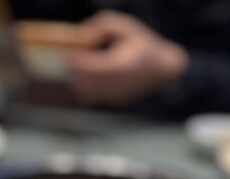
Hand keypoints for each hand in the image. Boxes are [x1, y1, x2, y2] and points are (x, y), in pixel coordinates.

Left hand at [67, 11, 188, 105]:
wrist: (162, 69)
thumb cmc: (143, 45)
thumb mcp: (125, 26)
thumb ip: (102, 25)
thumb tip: (84, 34)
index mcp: (118, 65)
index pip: (89, 68)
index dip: (74, 61)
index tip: (68, 53)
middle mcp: (114, 84)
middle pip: (81, 84)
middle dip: (72, 72)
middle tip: (71, 60)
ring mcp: (113, 96)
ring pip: (83, 94)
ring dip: (76, 82)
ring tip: (79, 69)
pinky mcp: (112, 101)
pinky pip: (92, 98)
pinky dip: (86, 89)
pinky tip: (90, 76)